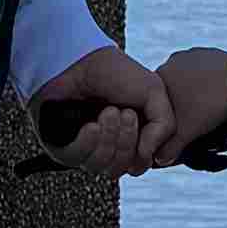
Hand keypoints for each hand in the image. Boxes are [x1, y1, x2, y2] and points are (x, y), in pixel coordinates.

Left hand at [34, 44, 167, 175]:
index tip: (137, 118)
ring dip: (109, 138)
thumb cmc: (116, 73)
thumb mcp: (154, 94)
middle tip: (123, 111)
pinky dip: (88, 143)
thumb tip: (153, 158)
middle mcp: (107, 147)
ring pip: (100, 166)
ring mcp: (84, 149)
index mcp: (129, 139)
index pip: (139, 165)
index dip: (142, 149)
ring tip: (107, 112)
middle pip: (121, 168)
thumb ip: (165, 127)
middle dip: (126, 140)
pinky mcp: (62, 146)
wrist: (82, 59)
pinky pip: (76, 159)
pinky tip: (92, 125)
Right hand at [138, 46, 226, 166]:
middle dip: (181, 103)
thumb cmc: (209, 108)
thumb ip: (168, 147)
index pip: (155, 100)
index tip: (178, 124)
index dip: (165, 115)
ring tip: (208, 106)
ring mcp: (193, 54)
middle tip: (194, 117)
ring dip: (195, 91)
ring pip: (189, 79)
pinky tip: (218, 94)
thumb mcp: (185, 133)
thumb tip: (158, 159)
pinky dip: (209, 82)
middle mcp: (172, 61)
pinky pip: (206, 71)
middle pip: (172, 88)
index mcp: (160, 77)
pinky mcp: (212, 53)